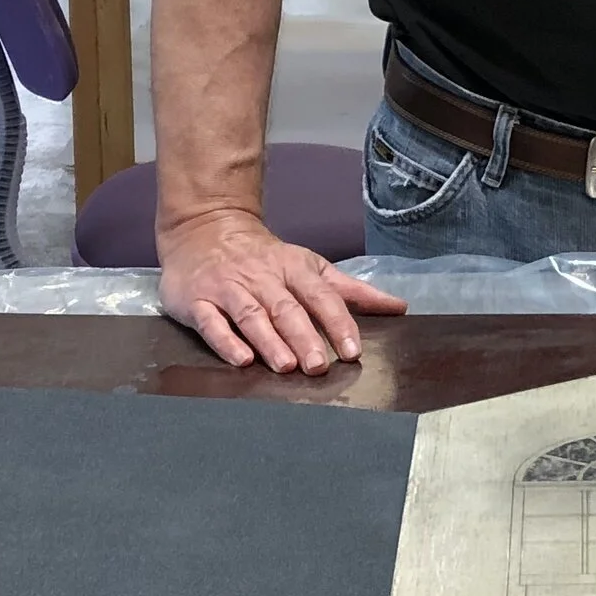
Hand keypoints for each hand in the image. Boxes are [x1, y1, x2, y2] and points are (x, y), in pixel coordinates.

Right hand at [158, 207, 405, 374]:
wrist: (204, 230)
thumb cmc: (266, 257)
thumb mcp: (311, 266)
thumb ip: (353, 290)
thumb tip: (399, 307)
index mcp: (294, 269)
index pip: (321, 296)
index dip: (337, 323)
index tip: (352, 351)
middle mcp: (263, 278)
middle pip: (286, 308)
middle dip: (304, 337)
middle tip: (319, 366)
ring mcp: (228, 288)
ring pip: (251, 315)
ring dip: (269, 341)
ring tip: (286, 366)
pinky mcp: (197, 301)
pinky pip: (211, 322)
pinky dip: (225, 341)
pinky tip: (241, 360)